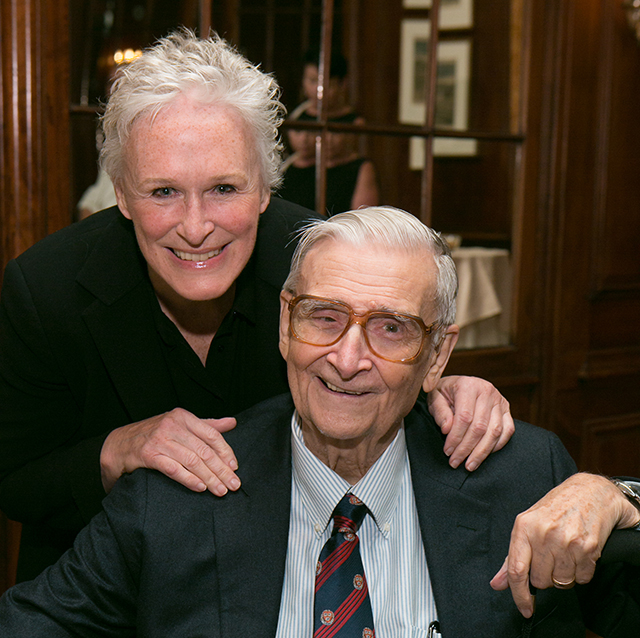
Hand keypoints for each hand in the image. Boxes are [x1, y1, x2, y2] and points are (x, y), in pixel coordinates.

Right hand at [100, 409, 238, 495]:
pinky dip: (189, 479)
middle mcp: (172, 425)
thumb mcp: (179, 425)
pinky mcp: (147, 454)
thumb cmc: (153, 435)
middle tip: (234, 484)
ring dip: (209, 478)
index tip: (235, 467)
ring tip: (221, 491)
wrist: (116, 445)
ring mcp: (159, 439)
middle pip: (204, 450)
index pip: (212, 434)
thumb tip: (232, 422)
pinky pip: (173, 468)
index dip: (226, 452)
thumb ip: (206, 425)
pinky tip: (200, 488)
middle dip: (221, 470)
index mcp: (183, 416)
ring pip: (192, 460)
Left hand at [428, 375, 513, 470]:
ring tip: (469, 464)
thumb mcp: (435, 398)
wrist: (459, 384)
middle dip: (466, 449)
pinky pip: (507, 431)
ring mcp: (499, 400)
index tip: (448, 451)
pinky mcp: (506, 409)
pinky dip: (496, 446)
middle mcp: (486, 391)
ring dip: (482, 452)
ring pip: (495, 432)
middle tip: (455, 461)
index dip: (456, 438)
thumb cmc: (445, 392)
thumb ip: (440, 412)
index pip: (464, 417)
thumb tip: (447, 429)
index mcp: (468, 385)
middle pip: (479, 427)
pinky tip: (483, 455)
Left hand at [490, 473, 639, 617]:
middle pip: (540, 580)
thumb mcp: (528, 524)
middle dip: (546, 576)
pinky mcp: (588, 547)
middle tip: (551, 556)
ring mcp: (566, 540)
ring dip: (564, 575)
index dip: (518, 594)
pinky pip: (582, 578)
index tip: (524, 608)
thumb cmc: (557, 507)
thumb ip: (512, 556)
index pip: (515, 569)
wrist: (590, 492)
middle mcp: (543, 533)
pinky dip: (581, 572)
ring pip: (561, 582)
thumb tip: (497, 583)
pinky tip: (579, 553)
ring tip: (565, 552)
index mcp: (523, 526)